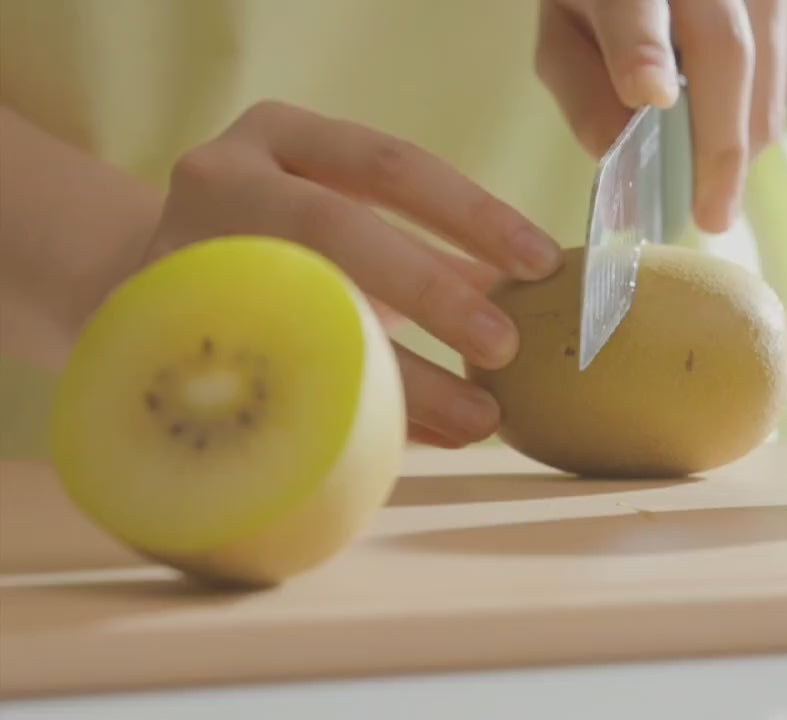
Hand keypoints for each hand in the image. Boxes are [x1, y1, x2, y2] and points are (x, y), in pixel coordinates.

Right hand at [141, 100, 562, 448]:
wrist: (150, 292)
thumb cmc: (282, 256)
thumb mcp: (345, 225)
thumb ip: (428, 253)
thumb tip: (534, 298)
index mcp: (283, 137)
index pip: (392, 165)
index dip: (473, 215)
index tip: (542, 265)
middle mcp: (224, 177)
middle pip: (339, 228)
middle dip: (433, 290)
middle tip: (504, 345)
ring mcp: (178, 249)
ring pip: (297, 309)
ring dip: (402, 371)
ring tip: (477, 417)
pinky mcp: (156, 327)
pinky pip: (266, 378)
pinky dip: (349, 412)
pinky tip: (410, 441)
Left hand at [536, 0, 786, 232]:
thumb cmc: (610, 12)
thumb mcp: (571, 42)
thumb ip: (583, 94)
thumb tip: (616, 153)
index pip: (634, 4)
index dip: (641, 47)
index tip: (649, 94)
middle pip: (725, 46)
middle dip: (720, 140)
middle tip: (714, 213)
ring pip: (768, 69)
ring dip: (745, 138)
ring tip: (717, 173)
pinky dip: (767, 113)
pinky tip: (738, 116)